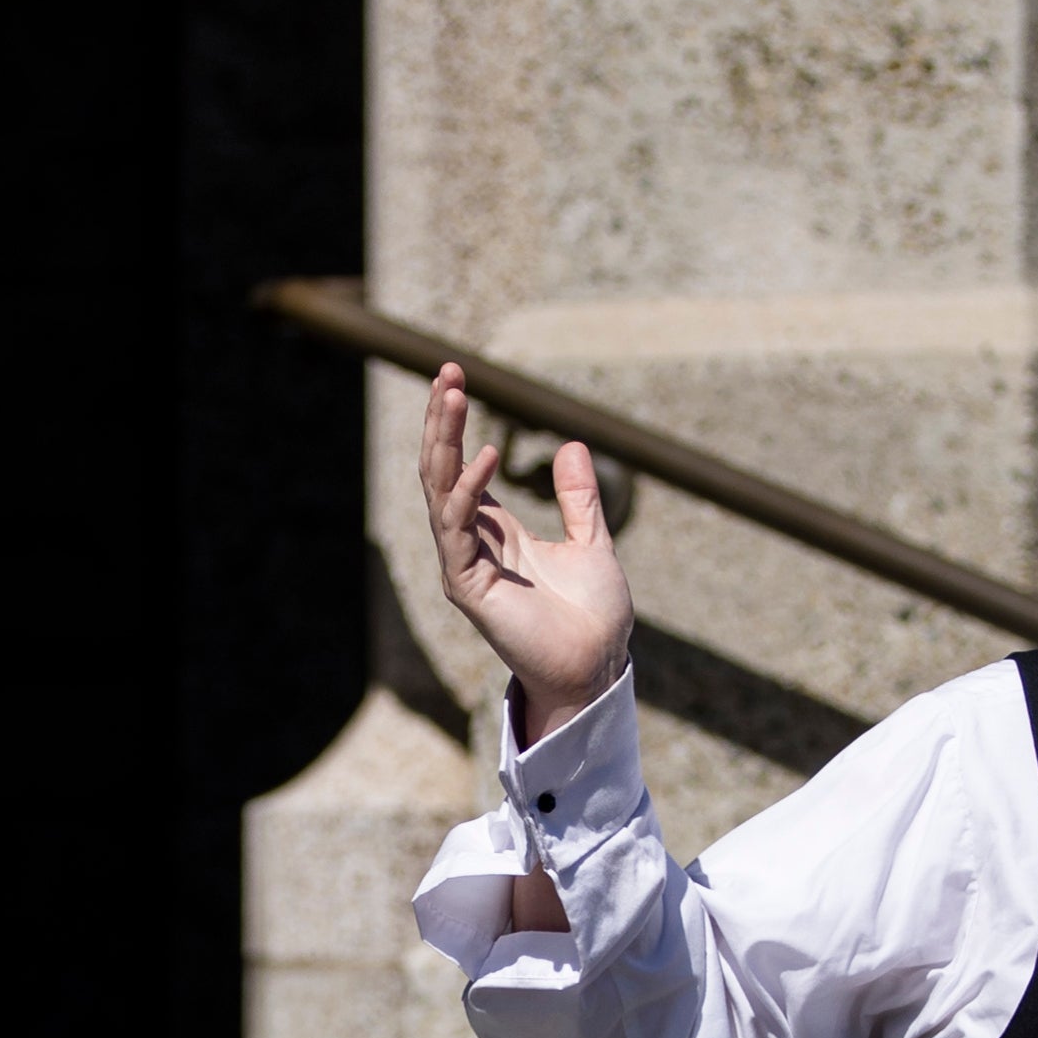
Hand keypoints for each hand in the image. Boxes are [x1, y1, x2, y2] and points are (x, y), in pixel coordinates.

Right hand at [420, 363, 629, 745]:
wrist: (597, 665)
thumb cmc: (592, 616)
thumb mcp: (591, 541)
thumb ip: (578, 498)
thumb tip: (572, 445)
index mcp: (495, 532)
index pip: (461, 466)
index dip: (456, 424)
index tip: (457, 377)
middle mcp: (472, 543)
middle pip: (442, 470)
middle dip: (442, 421)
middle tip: (448, 373)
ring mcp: (465, 563)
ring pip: (440, 491)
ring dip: (444, 442)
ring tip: (453, 396)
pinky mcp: (469, 586)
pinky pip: (458, 529)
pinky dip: (468, 491)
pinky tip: (487, 456)